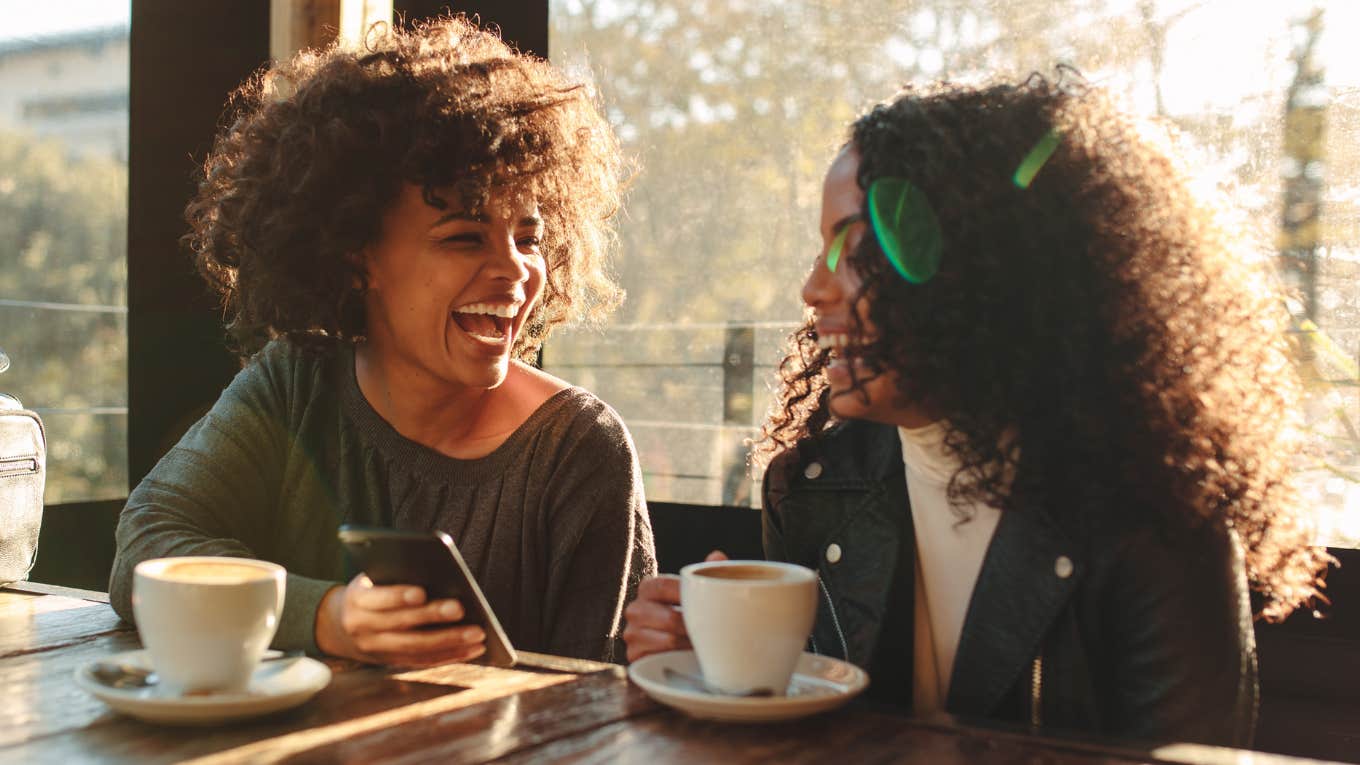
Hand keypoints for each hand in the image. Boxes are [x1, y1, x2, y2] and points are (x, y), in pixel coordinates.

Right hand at [314, 574, 486, 666]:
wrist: (339, 624)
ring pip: (415, 648)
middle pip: (401, 625)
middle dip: (433, 617)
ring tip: (478, 633)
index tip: (421, 592)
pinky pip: (423, 661)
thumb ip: (396, 578)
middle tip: (461, 608)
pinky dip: (450, 655)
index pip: (378, 598)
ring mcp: (376, 650)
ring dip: (449, 642)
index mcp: (357, 600)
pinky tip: (473, 648)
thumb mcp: (372, 579)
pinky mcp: (392, 663)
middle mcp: (363, 628)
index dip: (398, 596)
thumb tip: (441, 576)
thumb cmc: (370, 590)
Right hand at [622, 550, 726, 662]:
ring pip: (668, 641)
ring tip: (706, 646)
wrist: (674, 649)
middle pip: (669, 618)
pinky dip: (679, 660)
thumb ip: (707, 573)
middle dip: (695, 627)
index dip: (686, 595)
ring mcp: (632, 634)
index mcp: (648, 588)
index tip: (708, 605)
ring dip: (690, 645)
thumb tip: (717, 556)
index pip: (663, 586)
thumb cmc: (689, 614)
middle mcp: (635, 609)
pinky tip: (690, 659)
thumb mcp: (698, 592)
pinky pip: (660, 660)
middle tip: (715, 632)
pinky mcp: (634, 657)